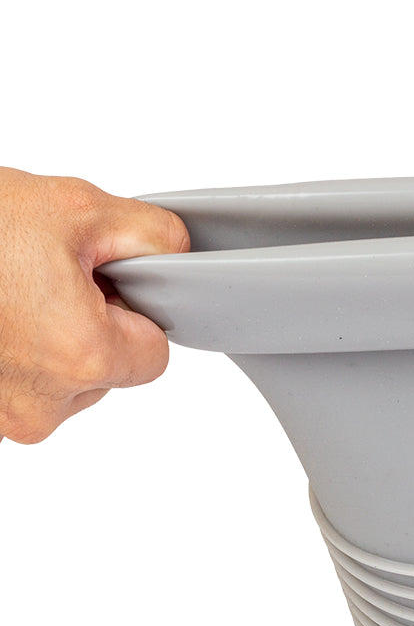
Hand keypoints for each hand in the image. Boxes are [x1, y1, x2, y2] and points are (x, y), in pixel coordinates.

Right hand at [0, 167, 189, 443]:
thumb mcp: (80, 208)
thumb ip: (155, 236)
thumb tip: (183, 257)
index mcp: (84, 358)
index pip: (155, 354)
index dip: (133, 311)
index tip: (100, 284)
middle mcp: (42, 405)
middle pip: (107, 372)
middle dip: (89, 325)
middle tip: (43, 278)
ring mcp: (0, 417)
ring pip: (61, 383)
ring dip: (46, 341)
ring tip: (6, 293)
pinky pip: (16, 387)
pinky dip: (9, 355)